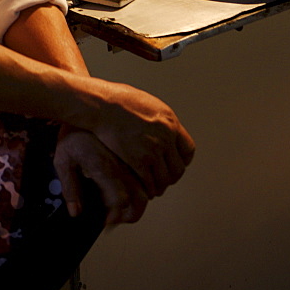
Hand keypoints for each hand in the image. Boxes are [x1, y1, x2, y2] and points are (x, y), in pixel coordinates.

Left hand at [53, 126, 148, 225]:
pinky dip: (152, 177)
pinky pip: (155, 166)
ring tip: (128, 200)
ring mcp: (135, 153)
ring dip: (142, 197)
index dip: (118, 216)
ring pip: (151, 185)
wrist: (86, 101)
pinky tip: (140, 179)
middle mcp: (123, 163)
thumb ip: (70, 187)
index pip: (122, 202)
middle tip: (121, 215)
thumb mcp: (63, 159)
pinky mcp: (141, 144)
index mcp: (105, 168)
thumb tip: (75, 213)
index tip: (108, 220)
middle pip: (141, 199)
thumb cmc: (73, 130)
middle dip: (133, 212)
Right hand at [87, 80, 194, 198]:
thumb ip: (159, 120)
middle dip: (169, 177)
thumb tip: (163, 129)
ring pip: (164, 179)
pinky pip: (149, 183)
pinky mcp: (137, 160)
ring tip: (151, 187)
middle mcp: (165, 137)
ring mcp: (152, 149)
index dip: (181, 160)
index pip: (188, 150)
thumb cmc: (118, 100)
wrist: (101, 104)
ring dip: (158, 186)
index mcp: (169, 121)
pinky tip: (141, 188)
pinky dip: (147, 189)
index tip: (171, 163)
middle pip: (178, 169)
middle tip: (161, 179)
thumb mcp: (147, 104)